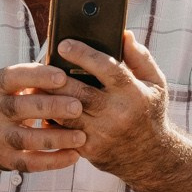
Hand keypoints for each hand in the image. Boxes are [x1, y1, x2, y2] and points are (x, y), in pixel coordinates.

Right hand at [0, 62, 86, 171]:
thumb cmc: (12, 102)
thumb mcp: (14, 86)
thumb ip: (37, 77)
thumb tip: (75, 63)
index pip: (14, 77)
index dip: (37, 76)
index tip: (62, 76)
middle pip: (20, 108)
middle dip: (50, 107)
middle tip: (77, 107)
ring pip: (27, 138)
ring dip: (56, 138)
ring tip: (81, 136)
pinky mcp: (7, 159)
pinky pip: (31, 162)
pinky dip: (53, 161)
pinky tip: (74, 156)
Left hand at [54, 31, 179, 180]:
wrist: (150, 157)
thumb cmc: (149, 111)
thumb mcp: (155, 83)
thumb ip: (139, 57)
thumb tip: (124, 34)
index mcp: (133, 93)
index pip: (107, 68)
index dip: (83, 55)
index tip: (63, 44)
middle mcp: (117, 113)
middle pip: (79, 91)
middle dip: (56, 77)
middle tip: (42, 65)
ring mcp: (102, 133)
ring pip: (66, 112)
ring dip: (48, 98)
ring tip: (36, 83)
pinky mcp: (90, 149)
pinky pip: (63, 131)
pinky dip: (50, 118)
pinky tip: (43, 107)